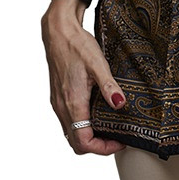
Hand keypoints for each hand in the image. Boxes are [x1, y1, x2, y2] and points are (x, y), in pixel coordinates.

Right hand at [42, 0, 127, 155]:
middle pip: (77, 143)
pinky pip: (69, 122)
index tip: (120, 141)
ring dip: (90, 136)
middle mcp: (62, 107)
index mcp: (72, 102)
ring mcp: (58, 103)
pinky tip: (97, 114)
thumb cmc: (77, 45)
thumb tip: (120, 104)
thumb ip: (108, 85)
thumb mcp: (98, 63)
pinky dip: (83, 126)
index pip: (83, 142)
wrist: (58, 31)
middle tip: (117, 137)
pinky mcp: (58, 97)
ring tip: (110, 127)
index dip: (102, 148)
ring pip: (72, 133)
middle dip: (98, 146)